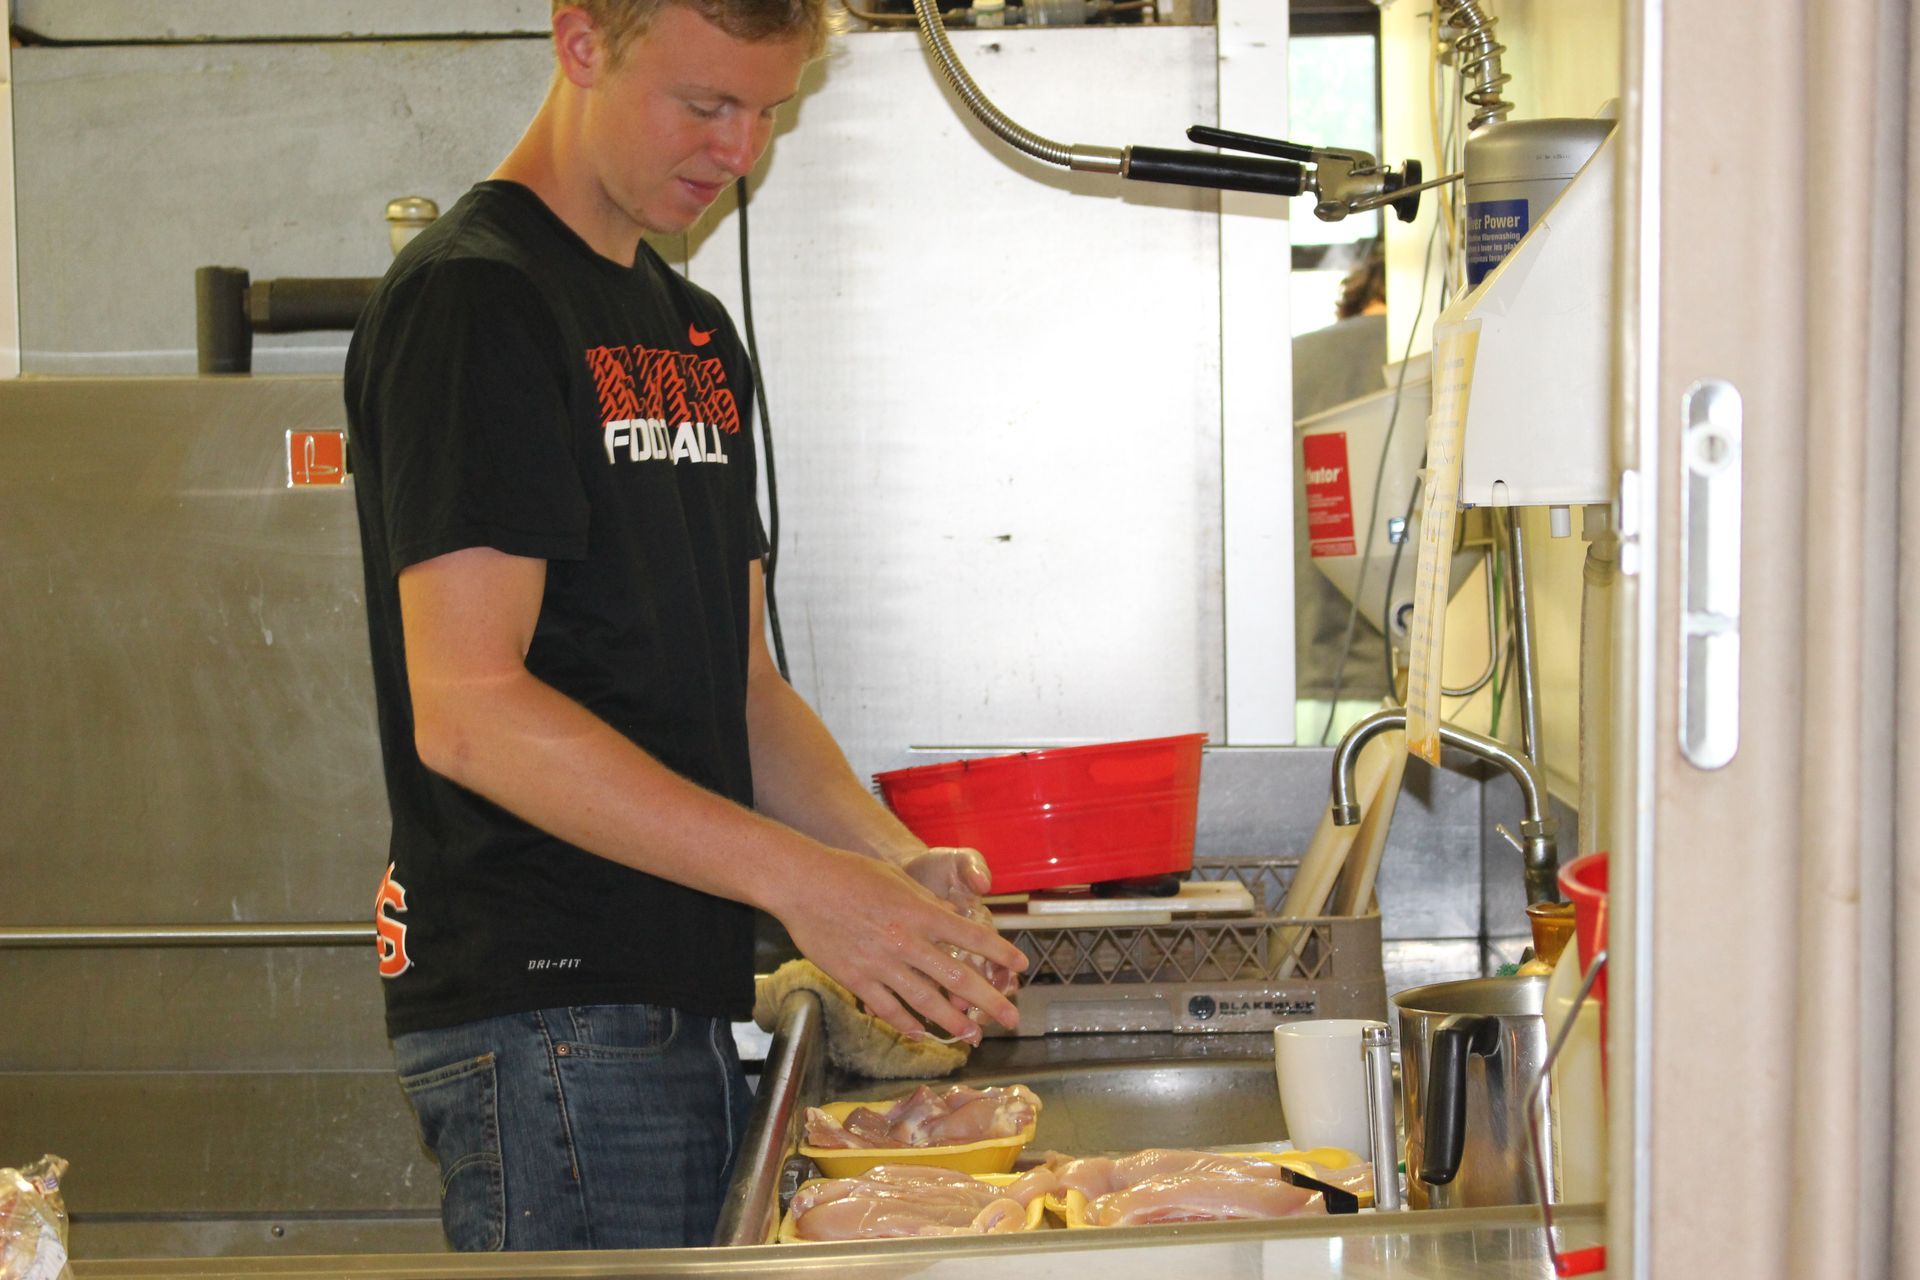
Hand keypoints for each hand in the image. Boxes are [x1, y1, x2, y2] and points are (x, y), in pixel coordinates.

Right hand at [775, 846, 1026, 1043]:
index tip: (1021, 966)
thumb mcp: (899, 880)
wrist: (803, 884)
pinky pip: (887, 1008)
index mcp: (920, 912)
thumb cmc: (851, 874)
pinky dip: (906, 1024)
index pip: (972, 937)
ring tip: (973, 1036)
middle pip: (957, 978)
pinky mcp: (855, 978)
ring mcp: (880, 963)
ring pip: (925, 1001)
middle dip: (989, 1002)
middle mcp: (906, 941)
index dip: (1000, 953)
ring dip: (953, 1022)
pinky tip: (921, 1034)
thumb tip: (952, 923)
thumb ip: (926, 906)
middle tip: (1011, 1019)